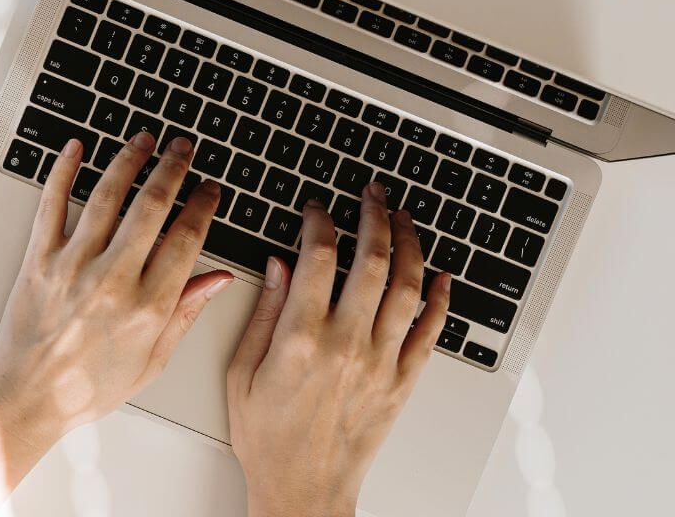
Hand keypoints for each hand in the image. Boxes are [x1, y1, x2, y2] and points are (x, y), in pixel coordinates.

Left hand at [0, 131, 232, 449]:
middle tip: (183, 148)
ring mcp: (72, 266)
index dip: (203, 206)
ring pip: (107, 195)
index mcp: (147, 308)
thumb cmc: (88, 387)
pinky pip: (52, 204)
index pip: (186, 239)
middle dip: (173, 168)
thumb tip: (219, 279)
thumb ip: (185, 314)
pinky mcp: (39, 259)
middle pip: (152, 206)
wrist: (27, 397)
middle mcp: (112, 281)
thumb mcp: (152, 361)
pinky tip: (76, 149)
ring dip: (129, 159)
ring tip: (144, 139)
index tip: (210, 189)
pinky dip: (63, 171)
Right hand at [227, 184, 449, 516]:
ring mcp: (380, 362)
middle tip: (372, 194)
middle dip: (373, 215)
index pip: (319, 256)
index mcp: (301, 337)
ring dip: (408, 243)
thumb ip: (263, 312)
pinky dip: (440, 299)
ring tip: (403, 218)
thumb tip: (279, 265)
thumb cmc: (267, 437)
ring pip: (406, 286)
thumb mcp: (242, 371)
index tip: (316, 209)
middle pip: (371, 259)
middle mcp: (347, 344)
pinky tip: (441, 275)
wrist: (303, 488)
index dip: (319, 221)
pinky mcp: (402, 382)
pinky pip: (430, 332)